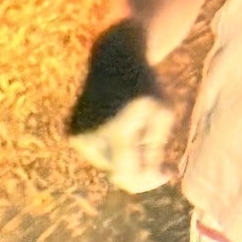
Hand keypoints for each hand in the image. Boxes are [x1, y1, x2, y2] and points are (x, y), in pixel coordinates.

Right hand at [66, 22, 173, 193]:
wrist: (114, 59)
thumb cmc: (145, 86)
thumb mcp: (163, 114)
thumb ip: (156, 150)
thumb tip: (151, 178)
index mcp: (116, 131)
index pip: (129, 176)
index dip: (150, 181)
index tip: (169, 171)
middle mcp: (91, 136)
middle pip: (119, 173)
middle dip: (141, 166)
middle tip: (157, 146)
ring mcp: (78, 136)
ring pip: (109, 165)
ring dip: (127, 155)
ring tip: (135, 126)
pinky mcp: (72, 135)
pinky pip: (99, 155)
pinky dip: (113, 147)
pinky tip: (119, 124)